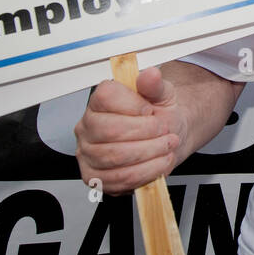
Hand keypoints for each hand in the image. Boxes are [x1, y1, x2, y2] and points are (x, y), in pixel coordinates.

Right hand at [74, 65, 186, 194]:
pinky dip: (144, 173)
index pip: (106, 97)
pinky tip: (158, 163)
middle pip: (110, 131)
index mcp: (99, 101)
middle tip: (165, 132)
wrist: (166, 136)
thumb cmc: (158, 114)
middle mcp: (87, 126)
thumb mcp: (162, 94)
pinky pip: (117, 179)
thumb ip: (155, 85)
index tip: (151, 110)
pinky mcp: (94, 176)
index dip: (133, 105)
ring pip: (115, 157)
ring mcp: (88, 152)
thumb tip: (150, 75)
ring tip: (166, 147)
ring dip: (149, 154)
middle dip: (146, 134)